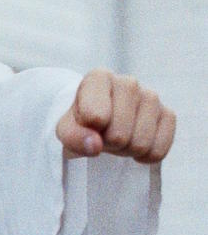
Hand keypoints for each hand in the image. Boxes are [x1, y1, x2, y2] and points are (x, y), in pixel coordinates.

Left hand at [56, 69, 175, 162]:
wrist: (99, 123)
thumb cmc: (80, 123)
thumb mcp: (66, 130)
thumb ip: (73, 137)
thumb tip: (95, 145)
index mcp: (98, 78)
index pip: (96, 116)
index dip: (91, 131)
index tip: (87, 125)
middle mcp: (128, 82)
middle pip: (119, 135)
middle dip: (109, 144)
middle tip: (102, 137)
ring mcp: (151, 97)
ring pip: (141, 143)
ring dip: (126, 151)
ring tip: (117, 139)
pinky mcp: (167, 114)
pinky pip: (159, 149)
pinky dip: (145, 156)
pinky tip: (135, 144)